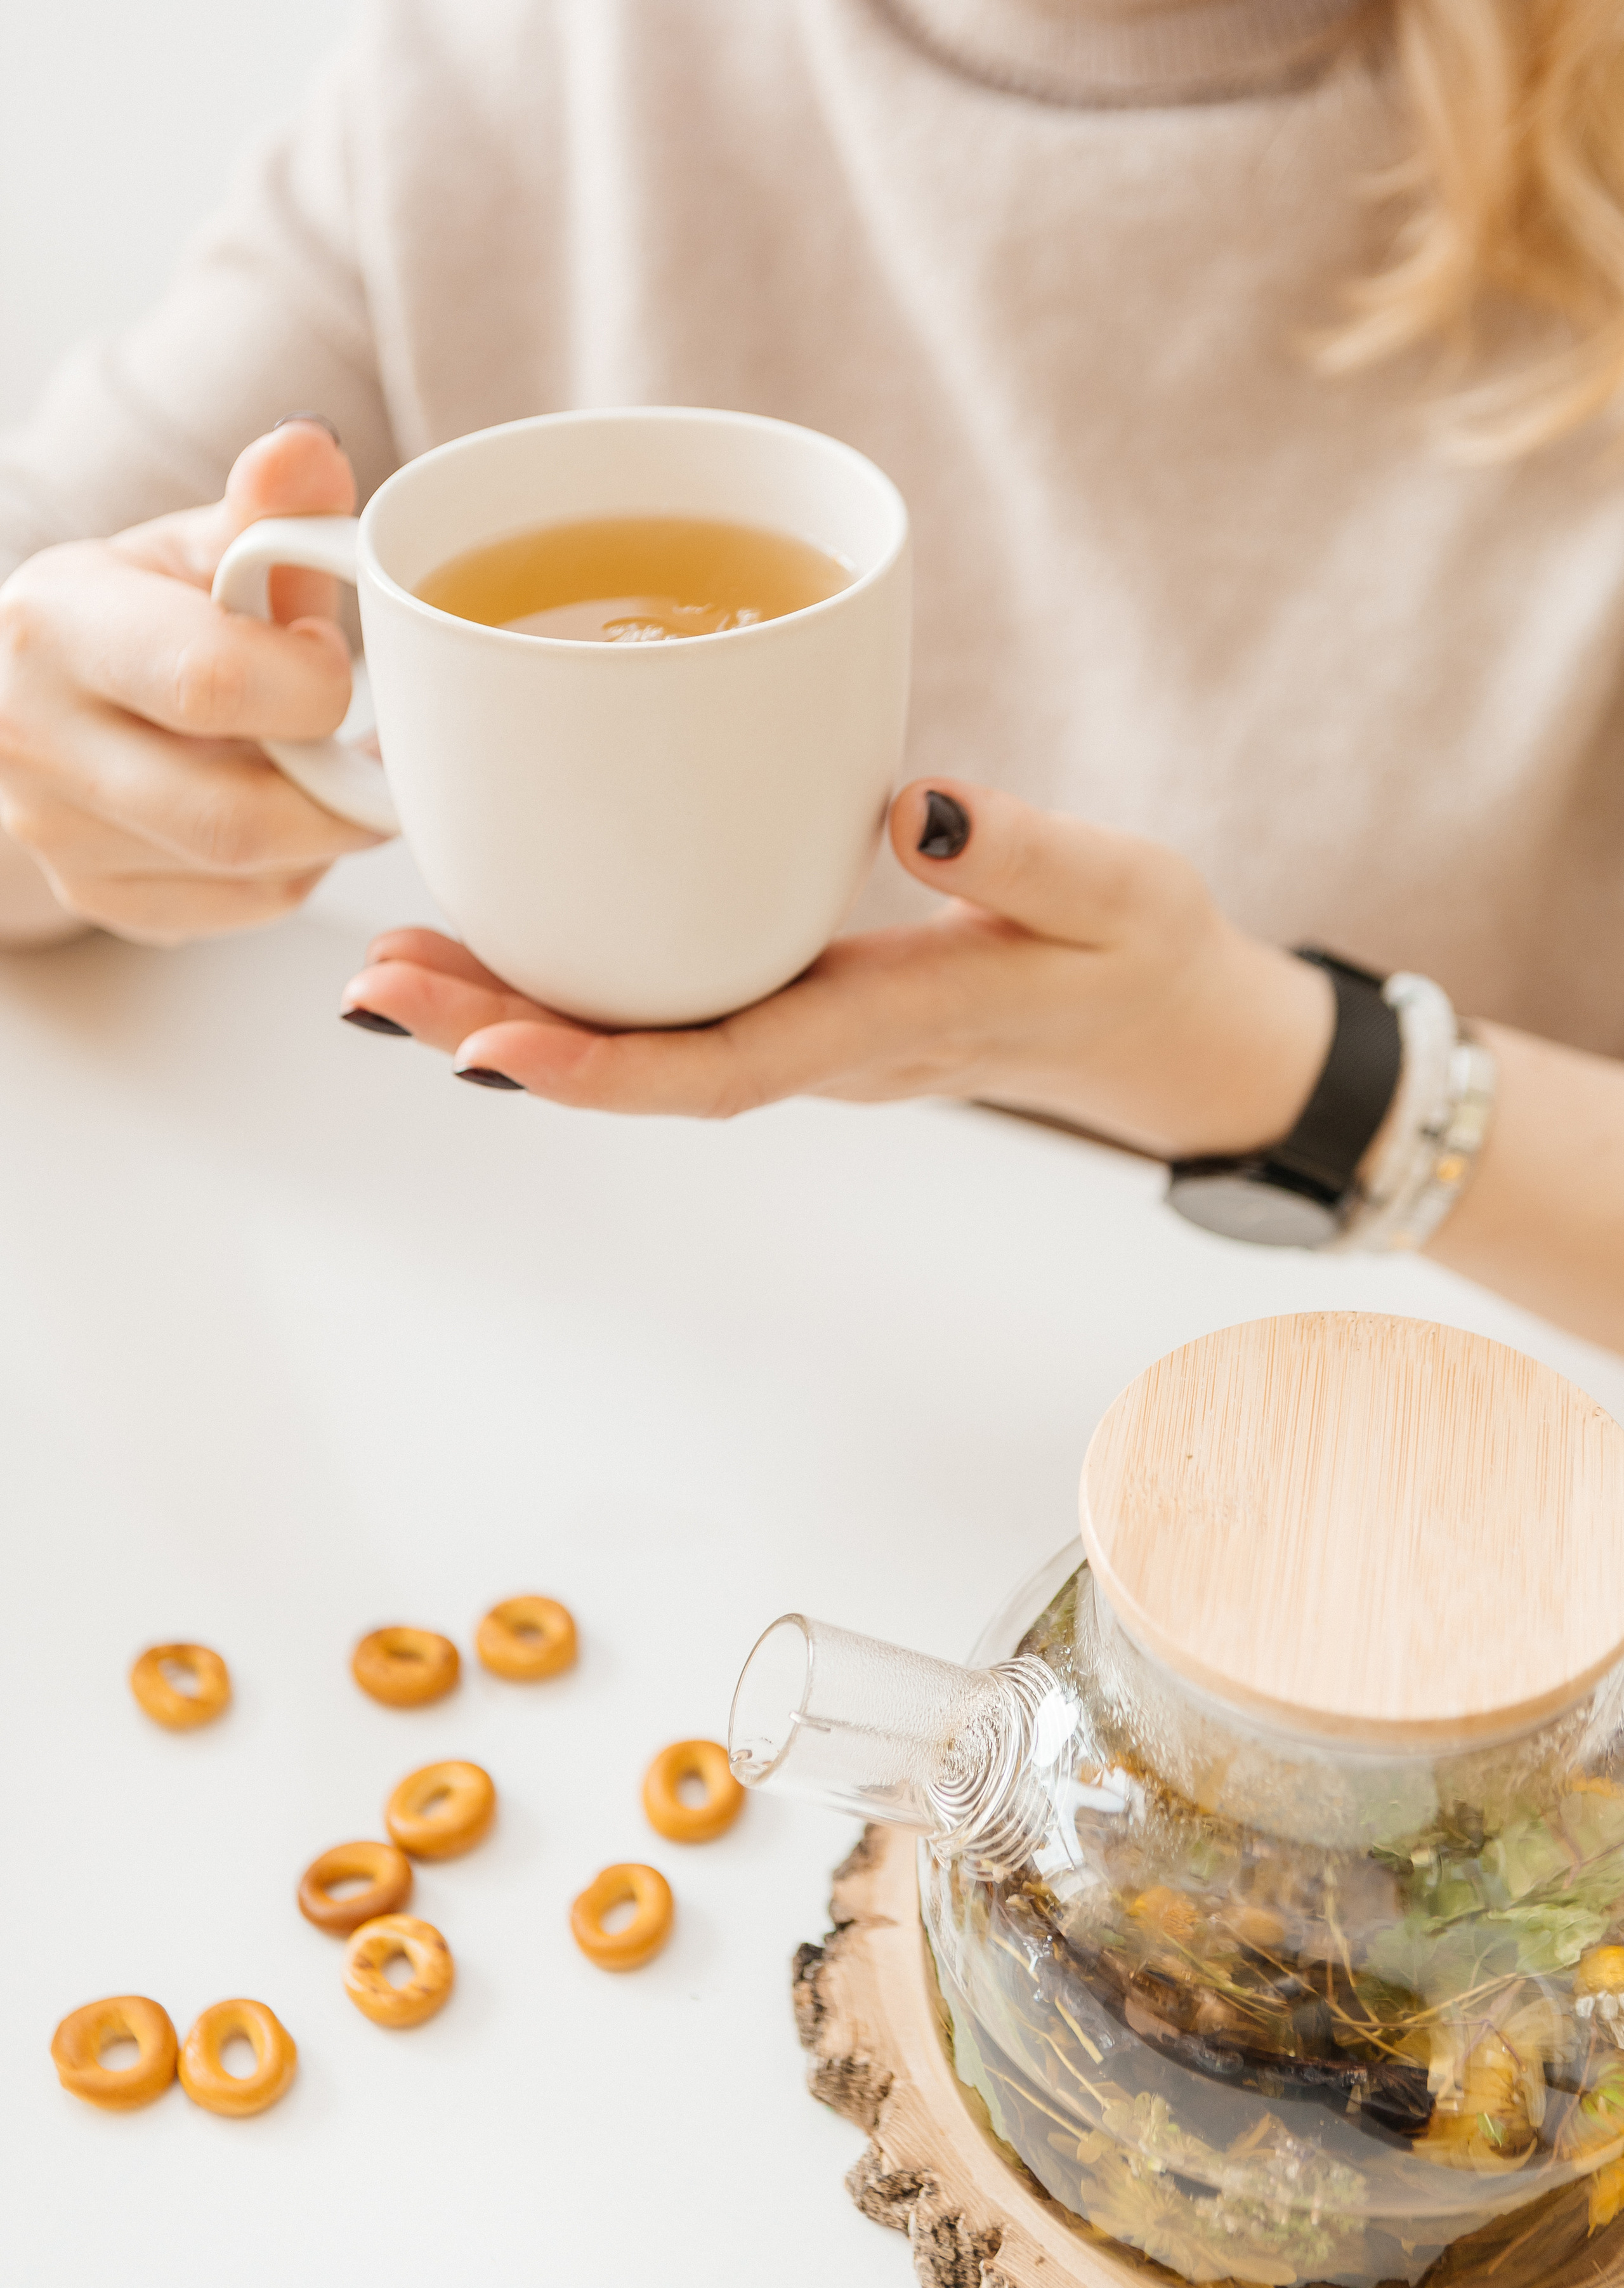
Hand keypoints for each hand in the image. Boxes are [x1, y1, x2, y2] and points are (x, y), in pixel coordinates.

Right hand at [0, 419, 380, 942]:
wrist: (40, 694)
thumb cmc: (137, 614)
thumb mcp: (191, 547)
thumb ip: (262, 512)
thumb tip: (309, 448)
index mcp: (55, 628)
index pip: (210, 683)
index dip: (307, 682)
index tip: (330, 657)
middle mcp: (38, 743)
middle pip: (238, 816)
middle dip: (338, 787)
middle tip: (374, 744)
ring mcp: (64, 840)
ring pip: (254, 872)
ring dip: (327, 825)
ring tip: (333, 762)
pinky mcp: (105, 900)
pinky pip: (246, 907)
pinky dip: (298, 864)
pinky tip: (291, 807)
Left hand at [340, 779, 1334, 1157]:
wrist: (1160, 1025)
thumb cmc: (1139, 960)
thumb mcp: (1118, 895)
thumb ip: (1026, 856)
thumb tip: (914, 808)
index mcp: (886, 1031)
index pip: (724, 1069)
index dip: (601, 1071)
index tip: (491, 1052)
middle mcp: (818, 1048)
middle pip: (640, 1066)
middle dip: (504, 1039)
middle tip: (377, 992)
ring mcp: (800, 1028)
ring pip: (638, 1040)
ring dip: (514, 1014)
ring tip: (395, 971)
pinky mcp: (796, 995)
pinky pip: (666, 1003)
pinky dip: (575, 981)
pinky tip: (505, 937)